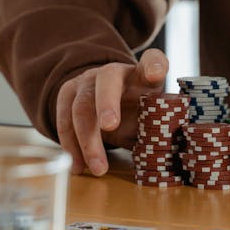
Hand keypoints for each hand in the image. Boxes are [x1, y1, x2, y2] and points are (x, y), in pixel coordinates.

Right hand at [55, 48, 168, 175]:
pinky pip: (63, 118)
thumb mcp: (152, 117)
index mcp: (143, 75)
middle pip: (108, 79)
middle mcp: (115, 72)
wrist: (108, 104)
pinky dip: (70, 145)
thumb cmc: (137, 111)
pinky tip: (78, 166)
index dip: (154, 65)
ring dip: (87, 139)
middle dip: (107, 102)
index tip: (155, 74)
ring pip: (82, 104)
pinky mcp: (68, 93)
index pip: (153, 61)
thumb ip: (158, 128)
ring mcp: (88, 80)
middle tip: (110, 126)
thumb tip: (165, 153)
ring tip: (98, 168)